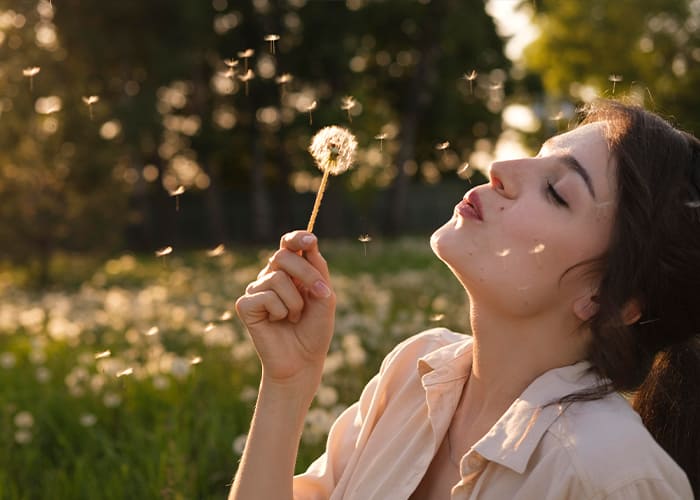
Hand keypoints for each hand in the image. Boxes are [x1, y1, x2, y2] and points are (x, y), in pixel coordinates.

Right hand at [235, 231, 335, 388]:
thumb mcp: (325, 297)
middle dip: (306, 274)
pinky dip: (280, 311)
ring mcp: (256, 290)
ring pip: (277, 278)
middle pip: (282, 256)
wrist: (303, 361)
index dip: (297, 237)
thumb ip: (318, 271)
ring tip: (294, 317)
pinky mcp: (245, 306)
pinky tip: (279, 322)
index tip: (310, 240)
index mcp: (291, 271)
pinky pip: (266, 297)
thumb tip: (310, 247)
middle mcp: (271, 276)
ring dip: (295, 302)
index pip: (289, 244)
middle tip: (318, 294)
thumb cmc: (314, 330)